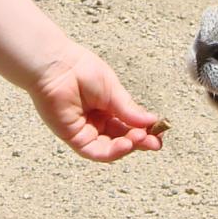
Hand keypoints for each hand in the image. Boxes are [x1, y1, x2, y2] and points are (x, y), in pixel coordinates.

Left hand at [26, 44, 162, 161]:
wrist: (57, 66)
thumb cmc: (81, 70)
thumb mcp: (112, 90)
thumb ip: (129, 109)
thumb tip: (151, 122)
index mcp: (106, 108)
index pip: (128, 125)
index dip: (144, 130)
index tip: (159, 132)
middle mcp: (96, 121)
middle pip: (121, 139)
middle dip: (139, 142)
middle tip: (154, 142)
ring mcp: (84, 130)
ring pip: (110, 148)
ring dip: (128, 147)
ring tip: (141, 139)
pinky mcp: (73, 137)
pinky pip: (95, 151)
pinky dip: (112, 152)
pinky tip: (126, 144)